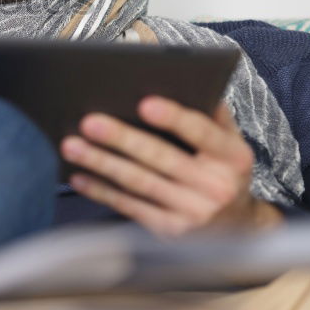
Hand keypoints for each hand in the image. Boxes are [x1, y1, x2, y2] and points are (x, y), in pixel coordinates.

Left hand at [60, 97, 281, 237]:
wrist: (238, 230)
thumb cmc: (223, 171)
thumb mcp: (230, 143)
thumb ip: (211, 112)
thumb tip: (181, 78)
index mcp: (233, 156)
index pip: (202, 133)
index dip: (174, 118)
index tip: (144, 103)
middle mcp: (217, 187)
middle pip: (162, 158)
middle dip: (122, 138)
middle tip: (88, 122)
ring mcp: (193, 213)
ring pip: (139, 183)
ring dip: (102, 163)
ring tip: (71, 145)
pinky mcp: (171, 232)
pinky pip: (130, 207)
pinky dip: (102, 191)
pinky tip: (79, 176)